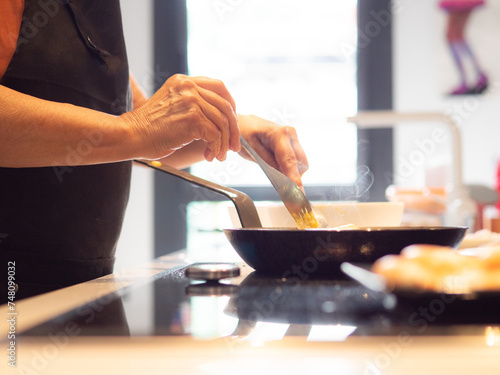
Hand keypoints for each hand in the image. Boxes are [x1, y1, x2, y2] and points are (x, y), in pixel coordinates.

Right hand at [121, 74, 239, 161]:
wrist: (131, 135)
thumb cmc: (149, 128)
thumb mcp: (172, 106)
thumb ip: (193, 105)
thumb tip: (221, 120)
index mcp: (184, 82)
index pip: (219, 87)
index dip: (230, 106)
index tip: (232, 123)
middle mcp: (189, 87)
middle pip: (225, 106)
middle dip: (233, 129)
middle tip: (234, 145)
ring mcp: (192, 101)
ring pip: (223, 123)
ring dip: (224, 143)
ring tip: (218, 155)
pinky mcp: (193, 118)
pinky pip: (215, 135)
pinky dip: (216, 148)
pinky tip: (209, 155)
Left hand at [238, 114, 308, 188]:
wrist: (243, 123)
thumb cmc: (244, 134)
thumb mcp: (251, 150)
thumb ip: (268, 163)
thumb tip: (282, 178)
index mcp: (279, 134)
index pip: (289, 161)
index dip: (294, 179)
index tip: (298, 193)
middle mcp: (290, 134)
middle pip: (300, 164)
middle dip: (293, 177)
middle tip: (282, 188)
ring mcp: (293, 137)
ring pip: (301, 163)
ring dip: (292, 172)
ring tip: (275, 172)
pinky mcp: (293, 142)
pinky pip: (298, 160)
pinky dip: (291, 167)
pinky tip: (278, 168)